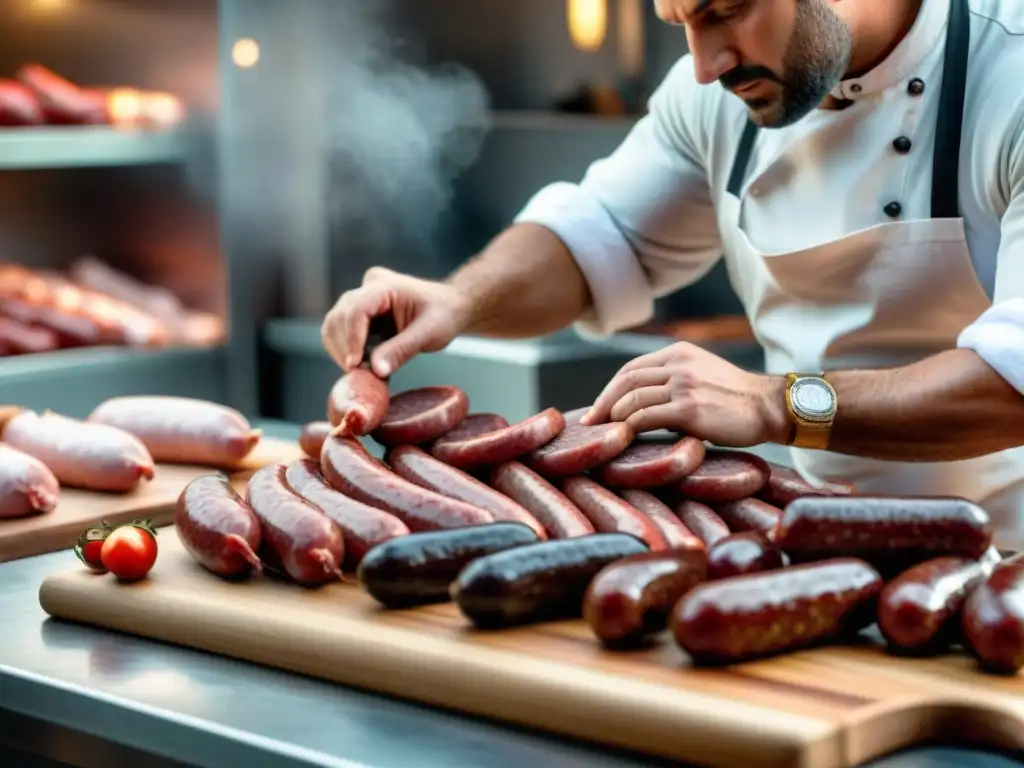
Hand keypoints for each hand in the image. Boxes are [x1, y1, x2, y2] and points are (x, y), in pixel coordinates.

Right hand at [321, 267, 471, 376]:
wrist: (450, 307)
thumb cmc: (444, 315)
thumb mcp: (430, 333)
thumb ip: (402, 350)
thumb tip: (376, 371)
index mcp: (386, 286)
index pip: (357, 309)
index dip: (352, 339)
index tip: (354, 366)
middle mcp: (368, 287)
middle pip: (339, 317)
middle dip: (345, 349)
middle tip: (362, 374)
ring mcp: (361, 298)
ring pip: (334, 324)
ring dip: (342, 351)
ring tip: (364, 370)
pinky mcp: (359, 312)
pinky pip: (341, 332)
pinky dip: (346, 350)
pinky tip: (364, 363)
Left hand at [580, 342, 790, 446]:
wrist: (768, 407)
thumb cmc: (735, 398)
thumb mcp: (702, 373)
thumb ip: (673, 379)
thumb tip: (639, 403)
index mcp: (678, 352)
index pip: (631, 368)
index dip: (610, 389)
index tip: (598, 409)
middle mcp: (678, 364)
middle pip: (626, 381)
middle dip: (603, 403)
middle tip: (590, 424)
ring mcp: (683, 385)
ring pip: (632, 399)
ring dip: (614, 418)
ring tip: (605, 434)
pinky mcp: (689, 408)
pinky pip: (646, 417)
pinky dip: (629, 427)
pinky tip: (624, 438)